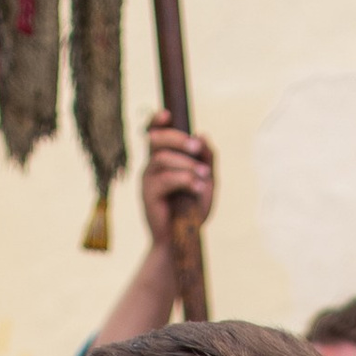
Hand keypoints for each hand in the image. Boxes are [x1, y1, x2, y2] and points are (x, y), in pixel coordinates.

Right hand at [138, 117, 215, 245]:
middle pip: (156, 139)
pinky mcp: (147, 195)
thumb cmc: (192, 211)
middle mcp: (151, 167)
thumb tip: (203, 135)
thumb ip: (207, 159)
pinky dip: (185, 180)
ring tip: (204, 176)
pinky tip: (198, 187)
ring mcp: (147, 180)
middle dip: (178, 139)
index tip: (167, 114)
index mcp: (163, 160)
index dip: (157, 121)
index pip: (154, 134)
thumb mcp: (206, 182)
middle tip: (197, 148)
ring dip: (186, 164)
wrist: (180, 241)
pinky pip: (164, 179)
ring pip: (161, 158)